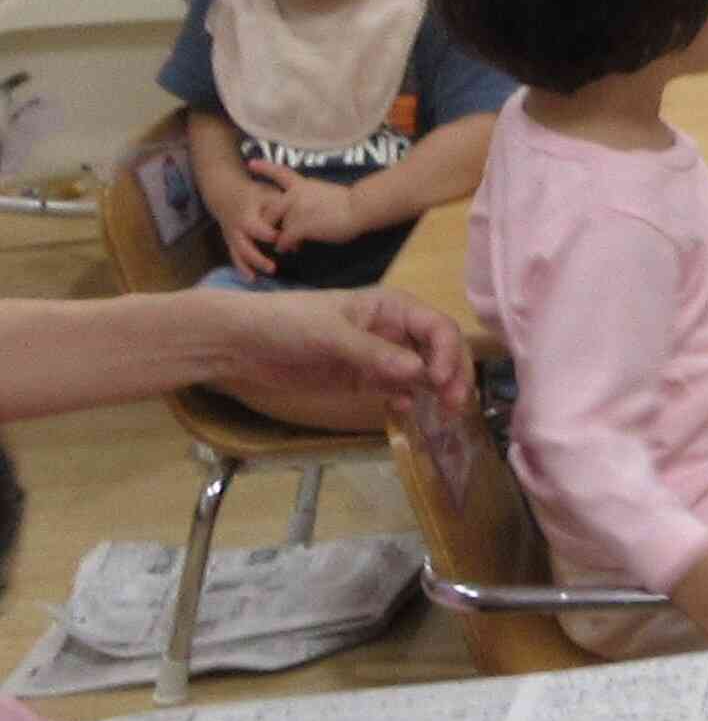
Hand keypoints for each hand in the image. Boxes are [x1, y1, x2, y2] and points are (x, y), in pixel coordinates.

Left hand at [199, 285, 470, 415]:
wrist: (239, 343)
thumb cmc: (285, 323)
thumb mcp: (331, 334)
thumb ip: (375, 354)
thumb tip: (420, 374)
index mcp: (390, 307)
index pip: (437, 328)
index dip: (448, 353)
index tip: (441, 381)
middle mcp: (392, 330)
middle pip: (439, 352)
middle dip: (452, 375)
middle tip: (456, 405)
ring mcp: (379, 357)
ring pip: (423, 374)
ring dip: (437, 392)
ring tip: (442, 414)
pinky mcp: (363, 379)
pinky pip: (398, 391)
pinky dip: (407, 401)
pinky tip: (401, 410)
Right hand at [206, 165, 289, 278]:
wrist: (225, 190)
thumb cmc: (254, 194)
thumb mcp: (268, 195)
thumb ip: (284, 211)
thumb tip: (299, 233)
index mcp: (247, 214)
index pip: (257, 228)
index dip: (269, 235)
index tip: (281, 239)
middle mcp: (237, 227)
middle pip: (245, 246)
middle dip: (257, 258)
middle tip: (273, 268)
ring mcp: (231, 235)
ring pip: (238, 254)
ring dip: (249, 266)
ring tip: (259, 278)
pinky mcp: (230, 241)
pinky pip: (234, 256)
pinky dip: (242, 268)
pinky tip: (252, 279)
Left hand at [263, 170, 361, 255]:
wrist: (360, 207)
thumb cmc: (352, 202)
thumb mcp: (326, 193)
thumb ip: (311, 199)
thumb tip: (308, 210)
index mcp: (303, 184)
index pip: (280, 173)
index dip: (264, 167)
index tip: (250, 164)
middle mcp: (295, 195)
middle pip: (270, 208)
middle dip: (268, 222)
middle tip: (270, 232)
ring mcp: (296, 210)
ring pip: (278, 226)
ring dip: (280, 238)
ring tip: (283, 246)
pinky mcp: (300, 226)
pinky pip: (285, 238)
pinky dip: (285, 245)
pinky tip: (288, 249)